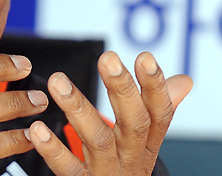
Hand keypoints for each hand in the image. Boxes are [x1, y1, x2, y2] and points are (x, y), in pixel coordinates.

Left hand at [28, 51, 192, 175]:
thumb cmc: (125, 168)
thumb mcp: (144, 143)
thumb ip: (156, 109)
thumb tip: (183, 81)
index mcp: (145, 143)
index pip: (158, 113)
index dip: (155, 87)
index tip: (145, 57)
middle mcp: (130, 157)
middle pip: (134, 123)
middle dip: (122, 89)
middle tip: (107, 58)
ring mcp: (107, 172)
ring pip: (98, 140)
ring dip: (77, 107)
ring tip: (58, 81)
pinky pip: (68, 168)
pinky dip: (53, 149)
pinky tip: (38, 129)